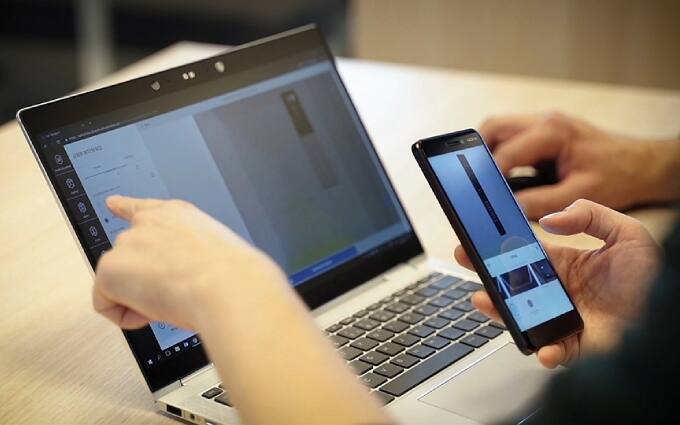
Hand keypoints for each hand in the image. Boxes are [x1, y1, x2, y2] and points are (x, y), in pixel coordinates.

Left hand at [93, 195, 284, 329]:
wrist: (228, 286)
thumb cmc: (233, 276)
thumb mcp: (216, 253)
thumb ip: (192, 256)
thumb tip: (186, 280)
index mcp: (178, 215)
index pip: (144, 208)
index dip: (125, 207)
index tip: (113, 203)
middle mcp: (149, 223)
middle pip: (127, 254)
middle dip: (141, 279)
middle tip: (171, 295)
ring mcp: (127, 243)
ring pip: (118, 281)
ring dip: (137, 297)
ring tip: (171, 302)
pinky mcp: (111, 268)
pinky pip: (105, 304)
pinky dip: (124, 317)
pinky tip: (151, 315)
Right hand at [454, 199, 658, 367]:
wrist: (672, 315)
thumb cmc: (655, 279)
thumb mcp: (627, 234)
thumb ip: (589, 215)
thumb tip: (549, 220)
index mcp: (567, 264)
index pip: (525, 253)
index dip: (501, 244)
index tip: (481, 234)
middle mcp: (558, 292)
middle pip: (512, 283)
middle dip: (485, 272)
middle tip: (465, 257)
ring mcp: (561, 319)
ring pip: (520, 315)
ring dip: (498, 309)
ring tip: (483, 298)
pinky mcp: (573, 346)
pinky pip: (550, 350)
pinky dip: (542, 350)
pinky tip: (541, 344)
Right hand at [480, 112, 679, 218]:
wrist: (642, 164)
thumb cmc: (618, 175)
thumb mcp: (582, 193)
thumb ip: (543, 202)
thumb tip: (510, 209)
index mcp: (553, 132)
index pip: (507, 151)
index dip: (488, 173)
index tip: (477, 193)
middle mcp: (545, 121)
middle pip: (493, 127)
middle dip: (477, 153)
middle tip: (469, 180)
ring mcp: (543, 123)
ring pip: (499, 130)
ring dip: (488, 152)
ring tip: (482, 180)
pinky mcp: (543, 131)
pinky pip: (511, 137)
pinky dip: (501, 154)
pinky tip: (501, 176)